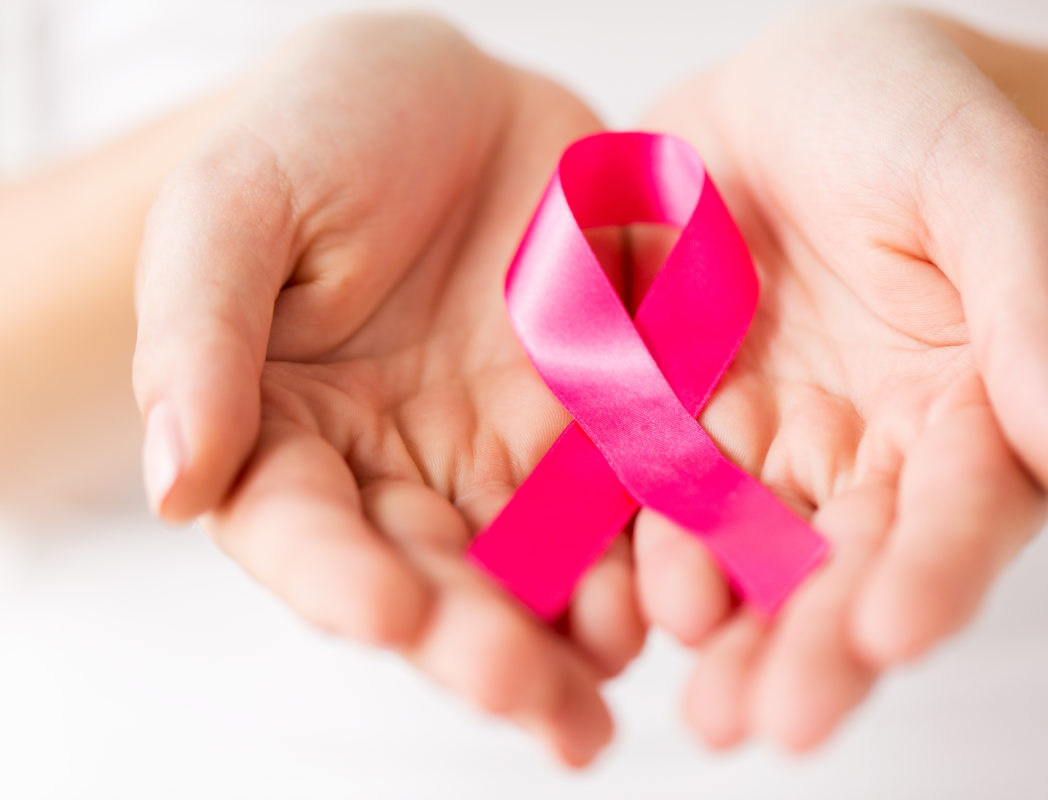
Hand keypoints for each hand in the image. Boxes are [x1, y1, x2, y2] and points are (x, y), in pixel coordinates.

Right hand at [132, 14, 642, 765]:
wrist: (449, 93)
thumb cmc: (318, 132)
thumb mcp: (234, 207)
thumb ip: (199, 338)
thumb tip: (172, 484)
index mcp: (293, 437)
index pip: (304, 533)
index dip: (340, 580)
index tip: (389, 611)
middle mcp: (403, 469)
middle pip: (435, 576)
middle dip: (477, 643)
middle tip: (525, 697)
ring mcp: (510, 452)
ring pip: (541, 563)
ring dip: (575, 625)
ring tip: (609, 666)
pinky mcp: (603, 420)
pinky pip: (633, 490)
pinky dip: (656, 540)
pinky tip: (685, 582)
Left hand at [632, 7, 1047, 749]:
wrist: (794, 87)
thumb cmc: (915, 116)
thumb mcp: (986, 185)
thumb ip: (1035, 321)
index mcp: (962, 411)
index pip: (958, 513)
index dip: (932, 576)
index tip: (892, 635)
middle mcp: (861, 450)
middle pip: (843, 565)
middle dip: (810, 646)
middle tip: (772, 721)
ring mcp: (757, 437)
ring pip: (742, 551)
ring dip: (720, 627)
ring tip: (698, 701)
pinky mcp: (668, 412)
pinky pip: (644, 487)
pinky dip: (632, 546)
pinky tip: (610, 601)